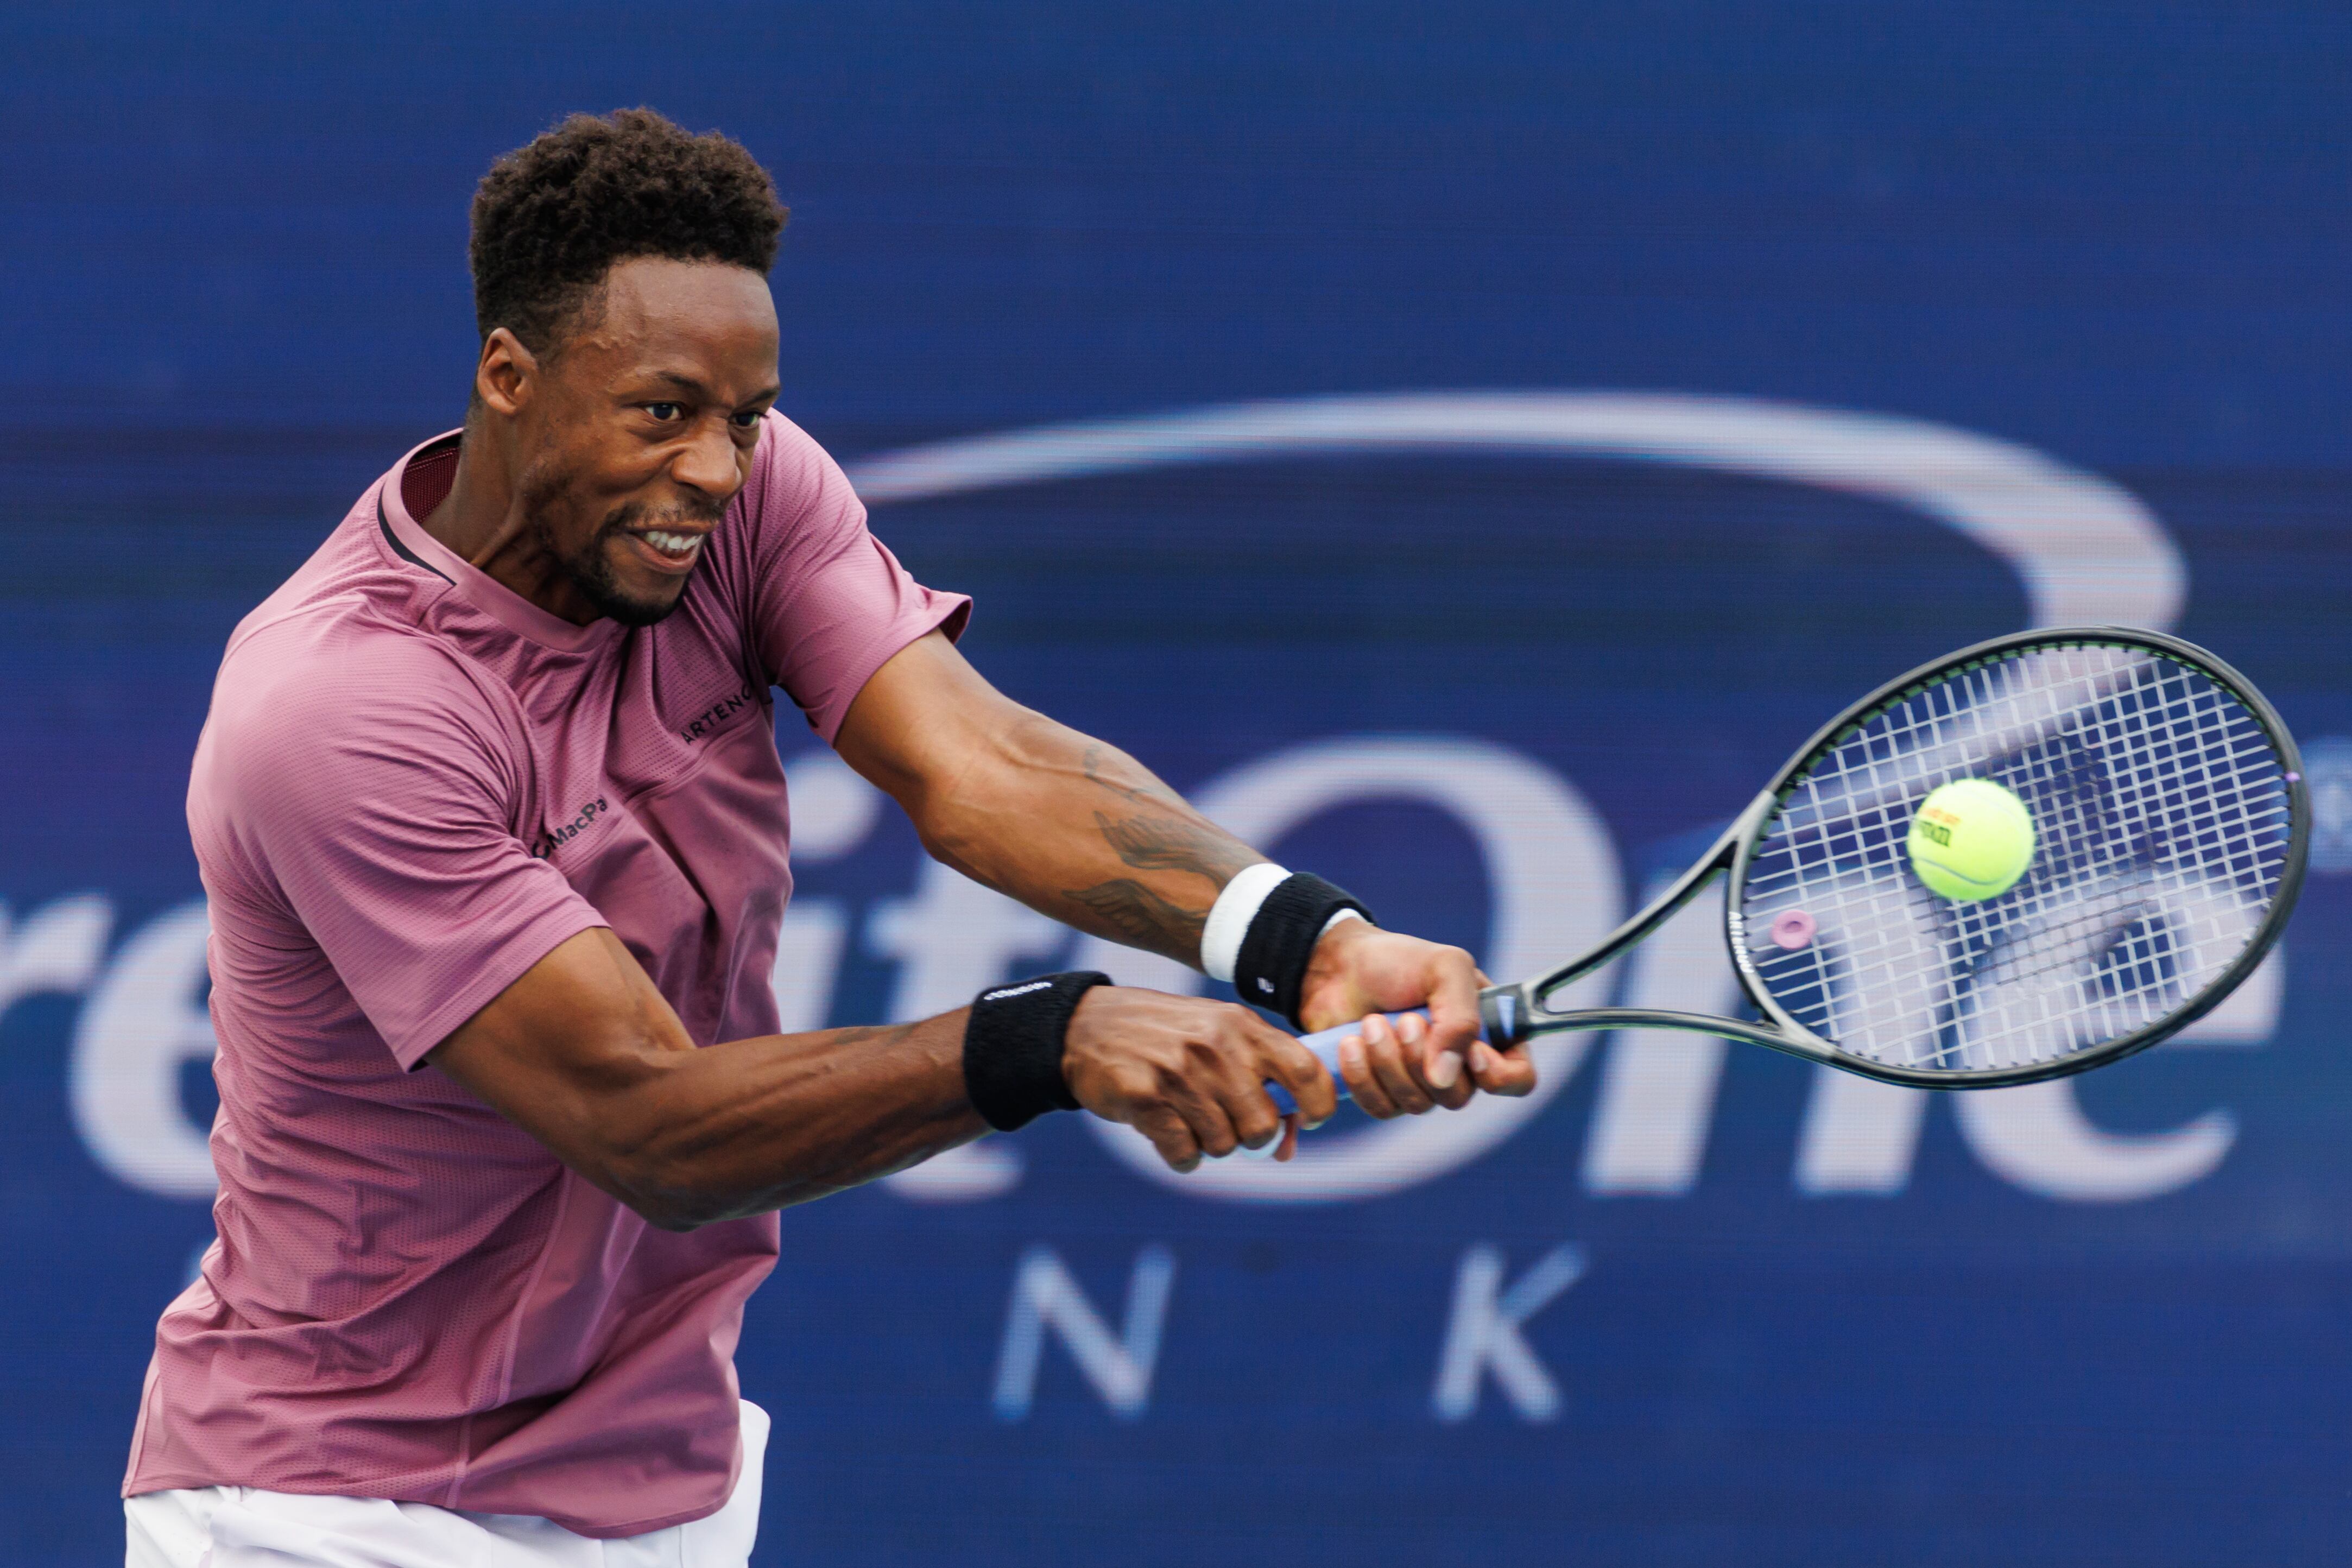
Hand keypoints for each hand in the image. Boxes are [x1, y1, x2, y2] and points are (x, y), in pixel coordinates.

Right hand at [1062, 987, 1339, 1171]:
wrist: (1085, 1025)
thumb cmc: (1165, 1037)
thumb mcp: (1216, 1037)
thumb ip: (1257, 1081)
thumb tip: (1287, 1149)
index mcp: (1241, 1027)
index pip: (1305, 1070)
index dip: (1318, 1104)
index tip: (1310, 1119)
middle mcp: (1215, 1047)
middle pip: (1262, 1125)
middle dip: (1250, 1138)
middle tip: (1228, 1124)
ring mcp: (1179, 1073)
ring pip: (1224, 1146)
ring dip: (1210, 1145)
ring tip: (1189, 1120)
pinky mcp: (1145, 1098)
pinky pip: (1185, 1155)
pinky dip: (1182, 1156)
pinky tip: (1168, 1133)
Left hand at [1296, 919, 1539, 1115]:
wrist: (1339, 965)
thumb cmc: (1398, 961)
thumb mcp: (1445, 967)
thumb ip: (1460, 1018)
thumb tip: (1444, 1078)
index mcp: (1489, 1033)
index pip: (1518, 1079)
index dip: (1499, 1076)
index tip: (1471, 1052)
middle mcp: (1460, 1065)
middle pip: (1458, 1097)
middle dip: (1422, 1058)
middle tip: (1403, 1020)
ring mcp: (1421, 1082)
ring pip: (1418, 1104)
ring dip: (1388, 1063)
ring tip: (1371, 1023)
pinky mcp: (1384, 1091)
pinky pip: (1382, 1108)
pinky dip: (1363, 1077)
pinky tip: (1350, 1044)